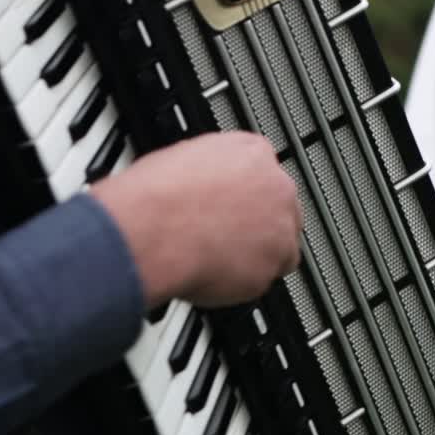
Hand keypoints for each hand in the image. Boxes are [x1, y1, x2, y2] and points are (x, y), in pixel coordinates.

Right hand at [91, 131, 301, 309]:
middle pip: (282, 209)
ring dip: (257, 254)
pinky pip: (265, 277)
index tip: (236, 205)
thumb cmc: (157, 196)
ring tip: (219, 258)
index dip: (248, 193)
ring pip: (281, 246)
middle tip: (227, 234)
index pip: (267, 171)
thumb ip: (212, 168)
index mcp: (253, 153)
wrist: (153, 231)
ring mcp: (280, 227)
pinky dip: (245, 281)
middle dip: (260, 224)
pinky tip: (217, 275)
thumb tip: (205, 177)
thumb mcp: (183, 157)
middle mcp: (277, 187)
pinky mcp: (275, 263)